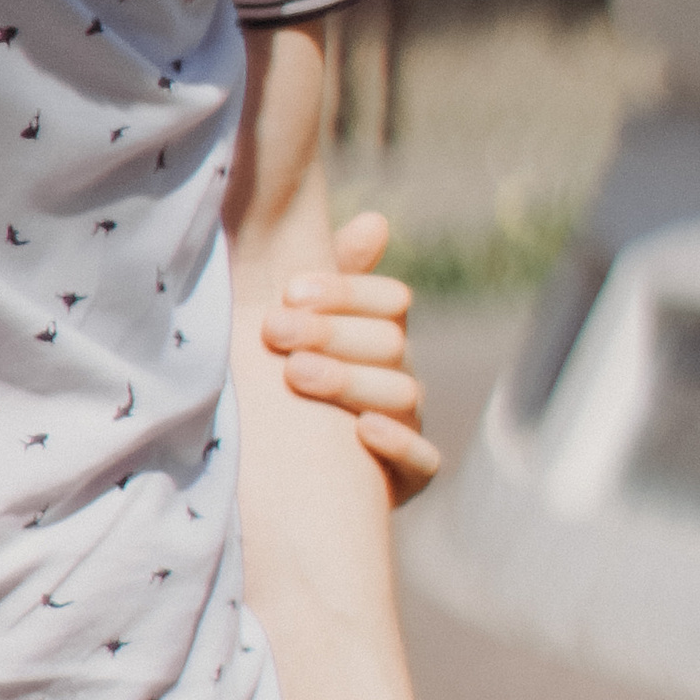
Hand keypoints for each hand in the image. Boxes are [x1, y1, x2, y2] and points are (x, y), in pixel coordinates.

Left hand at [263, 212, 439, 502]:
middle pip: (390, 344)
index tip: (290, 291)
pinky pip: (425, 462)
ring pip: (403, 395)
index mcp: (380, 334)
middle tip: (275, 330)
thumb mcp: (299, 325)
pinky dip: (398, 444)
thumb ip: (329, 272)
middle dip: (331, 334)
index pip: (389, 299)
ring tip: (296, 374)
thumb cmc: (288, 381)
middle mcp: (400, 376)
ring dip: (350, 381)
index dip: (346, 292)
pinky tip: (363, 430)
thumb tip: (376, 221)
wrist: (281, 475)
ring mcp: (407, 426)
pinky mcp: (408, 478)